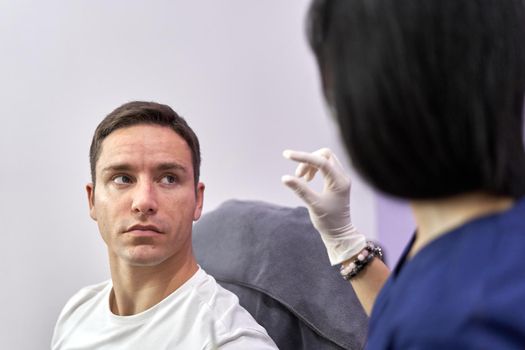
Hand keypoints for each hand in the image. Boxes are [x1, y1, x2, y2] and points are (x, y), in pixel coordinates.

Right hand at [282, 148, 365, 264]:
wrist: (339, 232)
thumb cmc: (328, 221)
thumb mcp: (313, 204)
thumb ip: (300, 189)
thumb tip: (284, 177)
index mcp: (339, 182)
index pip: (321, 161)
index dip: (303, 157)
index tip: (286, 155)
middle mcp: (342, 177)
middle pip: (325, 155)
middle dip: (308, 160)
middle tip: (298, 175)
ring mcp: (341, 178)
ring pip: (325, 159)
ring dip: (310, 164)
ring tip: (301, 178)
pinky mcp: (337, 181)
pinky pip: (326, 166)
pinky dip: (314, 168)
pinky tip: (307, 179)